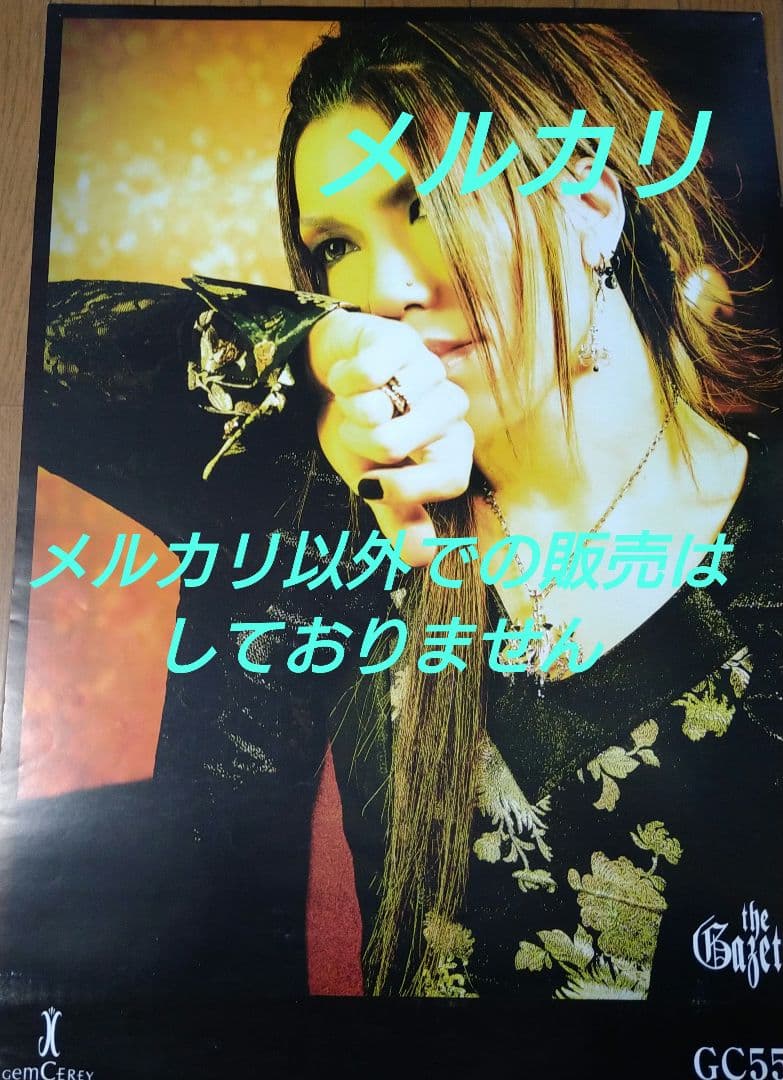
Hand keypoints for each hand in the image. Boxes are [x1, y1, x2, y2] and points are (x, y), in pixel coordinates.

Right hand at [308, 308, 473, 565]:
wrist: (332, 373)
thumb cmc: (359, 428)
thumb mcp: (372, 479)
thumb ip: (398, 517)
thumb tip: (421, 559)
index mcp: (451, 447)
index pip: (451, 477)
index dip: (408, 489)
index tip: (367, 490)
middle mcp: (450, 409)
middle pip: (400, 444)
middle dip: (362, 443)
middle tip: (356, 430)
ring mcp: (429, 370)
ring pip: (380, 409)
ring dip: (352, 409)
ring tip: (354, 401)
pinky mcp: (402, 340)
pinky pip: (367, 374)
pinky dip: (345, 380)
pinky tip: (349, 376)